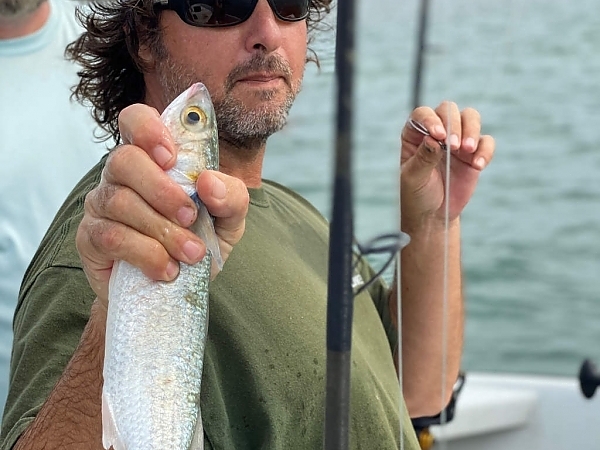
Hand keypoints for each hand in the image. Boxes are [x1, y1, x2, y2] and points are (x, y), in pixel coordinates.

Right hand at [76, 104, 248, 306]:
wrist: (177, 287)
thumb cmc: (199, 240)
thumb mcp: (229, 219)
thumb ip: (231, 197)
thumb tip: (210, 182)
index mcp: (153, 158)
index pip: (135, 120)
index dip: (148, 129)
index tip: (171, 157)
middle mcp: (121, 175)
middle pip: (124, 160)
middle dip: (162, 190)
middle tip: (189, 217)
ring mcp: (101, 205)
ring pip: (120, 202)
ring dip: (161, 230)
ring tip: (190, 253)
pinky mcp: (91, 238)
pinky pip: (111, 236)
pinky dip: (145, 253)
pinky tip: (167, 269)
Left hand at [400, 101, 494, 229]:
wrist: (434, 214)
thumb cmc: (418, 193)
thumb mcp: (415, 178)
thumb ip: (423, 158)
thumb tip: (434, 139)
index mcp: (415, 134)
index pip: (422, 115)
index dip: (431, 119)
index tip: (438, 135)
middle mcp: (436, 132)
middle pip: (448, 110)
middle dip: (454, 124)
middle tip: (453, 147)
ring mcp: (457, 140)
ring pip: (470, 118)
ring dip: (472, 130)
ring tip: (468, 150)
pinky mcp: (474, 153)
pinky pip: (486, 142)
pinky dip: (485, 150)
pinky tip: (478, 165)